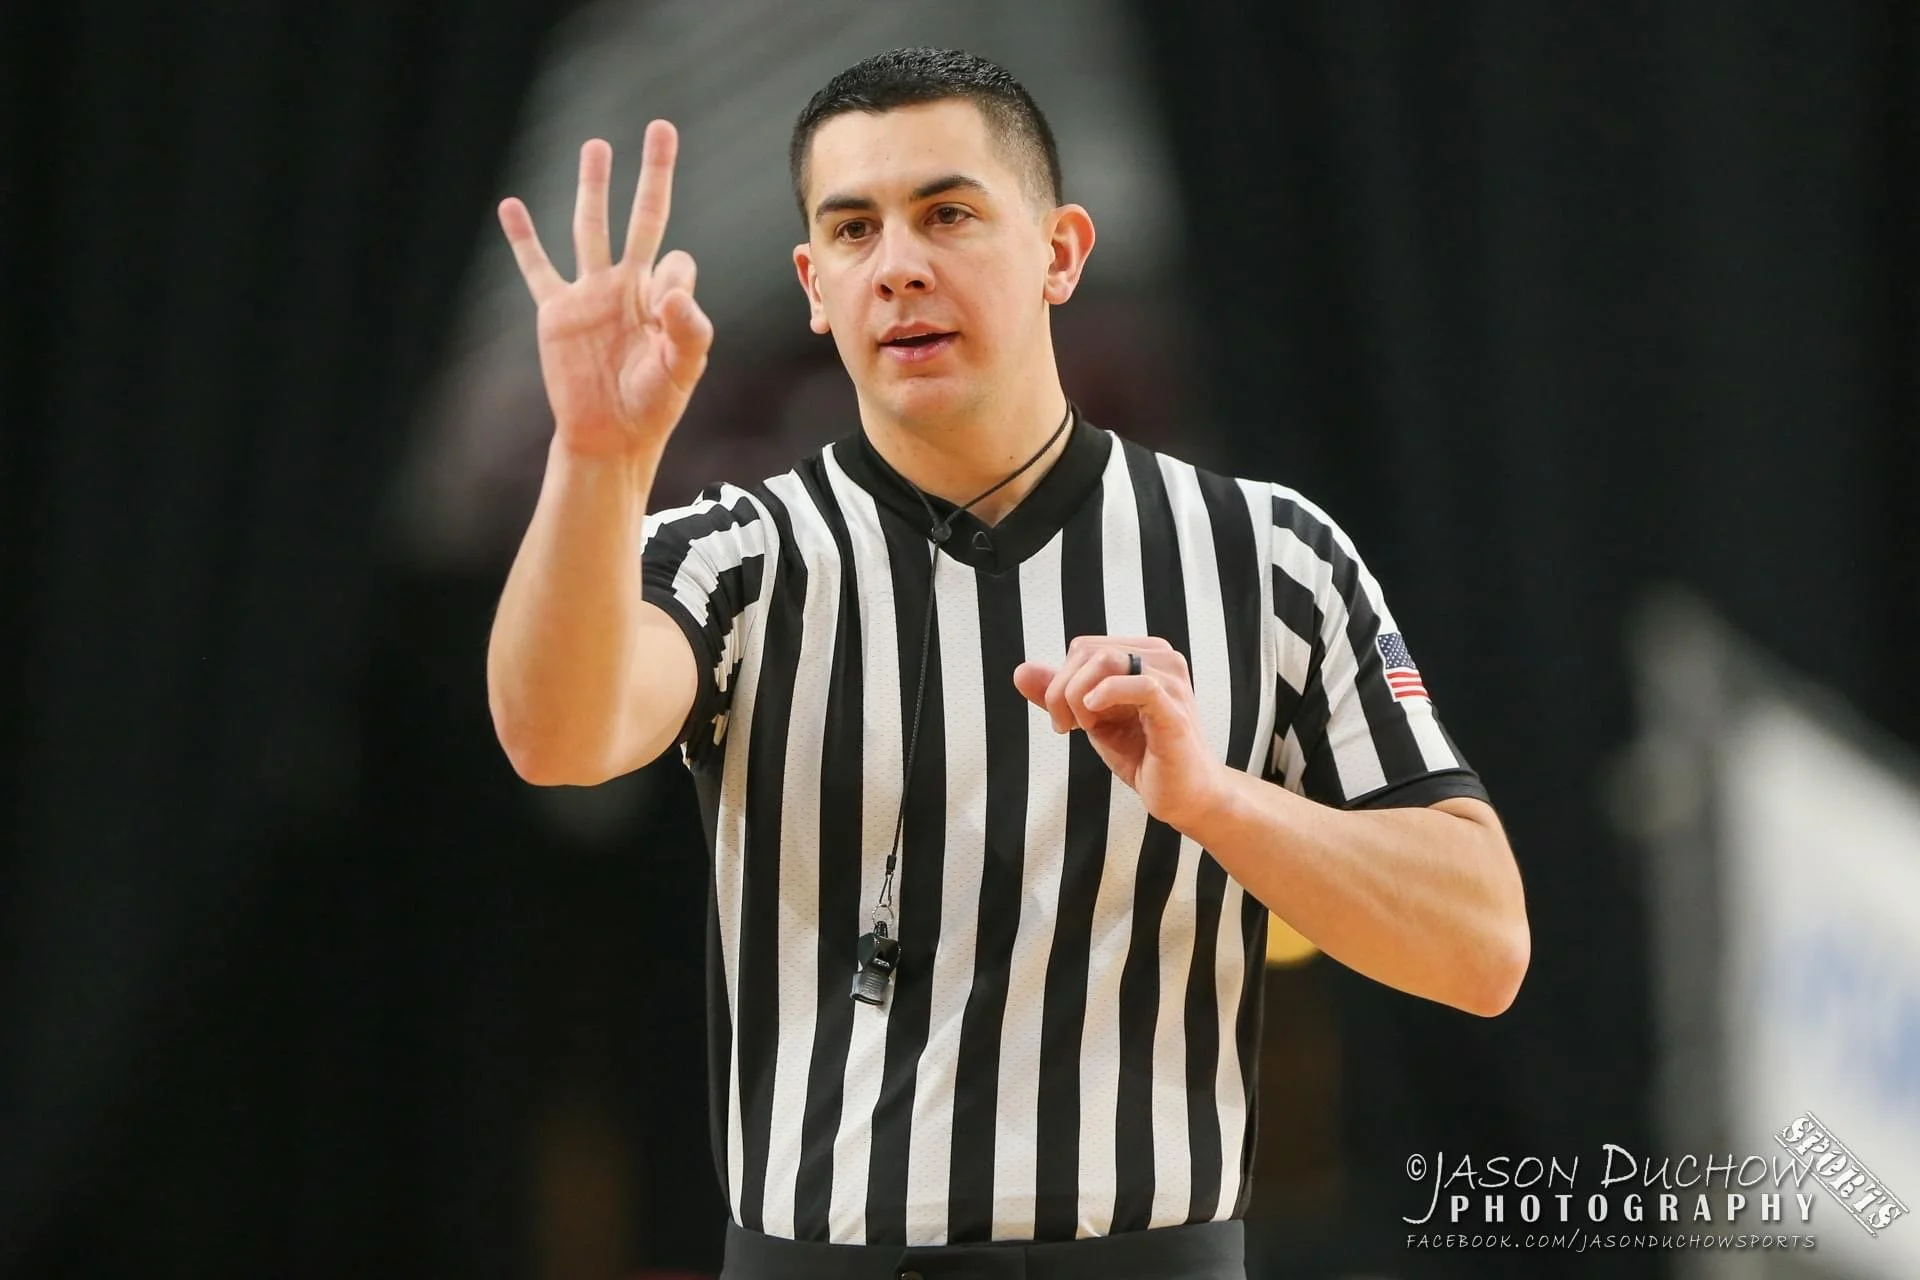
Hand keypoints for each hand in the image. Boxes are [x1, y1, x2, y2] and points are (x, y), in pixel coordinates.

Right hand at [497, 121, 713, 458]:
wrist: (609, 437)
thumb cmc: (652, 406)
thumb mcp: (682, 370)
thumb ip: (688, 328)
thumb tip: (674, 280)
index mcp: (662, 298)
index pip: (676, 262)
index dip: (675, 276)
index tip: (666, 308)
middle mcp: (628, 286)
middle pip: (642, 217)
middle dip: (653, 173)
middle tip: (661, 129)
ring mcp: (590, 295)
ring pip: (591, 228)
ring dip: (593, 187)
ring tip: (596, 146)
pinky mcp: (556, 313)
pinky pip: (537, 268)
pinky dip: (523, 239)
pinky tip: (510, 205)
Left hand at [1013, 636, 1224, 829]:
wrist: (1184, 795)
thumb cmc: (1144, 754)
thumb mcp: (1091, 719)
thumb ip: (1058, 694)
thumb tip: (1021, 671)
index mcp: (1144, 655)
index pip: (1084, 647)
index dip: (1061, 680)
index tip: (1065, 719)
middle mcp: (1161, 659)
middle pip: (1088, 651)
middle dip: (1062, 690)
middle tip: (1066, 726)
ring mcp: (1172, 682)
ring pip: (1106, 661)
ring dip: (1078, 697)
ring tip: (1085, 727)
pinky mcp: (1176, 710)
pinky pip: (1139, 684)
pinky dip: (1105, 695)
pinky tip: (1094, 717)